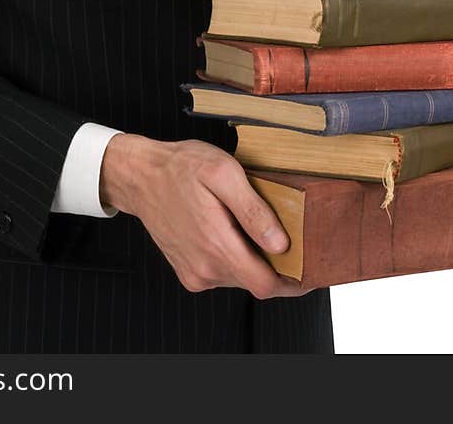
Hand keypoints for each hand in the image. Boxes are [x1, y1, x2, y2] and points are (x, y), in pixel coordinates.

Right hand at [99, 133, 312, 299]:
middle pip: (256, 282)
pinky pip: (222, 273)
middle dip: (277, 266)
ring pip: (240, 277)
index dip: (295, 282)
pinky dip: (235, 257)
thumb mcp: (223, 173)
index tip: (312, 268)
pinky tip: (233, 230)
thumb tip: (281, 244)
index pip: (267, 285)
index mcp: (216, 246)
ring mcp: (194, 273)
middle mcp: (204, 269)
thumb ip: (253, 211)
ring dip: (254, 259)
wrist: (140, 176)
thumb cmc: (181, 167)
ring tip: (255, 225)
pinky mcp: (188, 271)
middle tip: (291, 236)